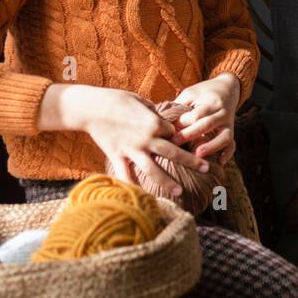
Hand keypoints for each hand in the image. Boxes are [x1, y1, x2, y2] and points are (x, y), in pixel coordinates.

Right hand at [71, 87, 208, 198]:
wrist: (91, 107)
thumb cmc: (117, 99)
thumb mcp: (140, 101)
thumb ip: (154, 111)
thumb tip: (161, 114)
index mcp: (155, 123)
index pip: (175, 133)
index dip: (181, 137)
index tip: (187, 142)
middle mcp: (147, 138)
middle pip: (174, 153)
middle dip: (192, 162)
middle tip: (206, 169)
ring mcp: (132, 149)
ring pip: (154, 169)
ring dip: (168, 182)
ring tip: (180, 192)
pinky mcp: (117, 156)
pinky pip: (126, 175)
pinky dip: (132, 187)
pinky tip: (140, 198)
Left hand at [170, 73, 238, 164]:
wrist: (228, 88)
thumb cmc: (203, 92)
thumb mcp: (190, 93)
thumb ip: (178, 105)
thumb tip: (160, 120)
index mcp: (211, 102)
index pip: (196, 114)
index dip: (182, 122)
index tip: (168, 130)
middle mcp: (222, 113)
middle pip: (207, 125)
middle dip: (190, 134)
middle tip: (174, 143)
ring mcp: (229, 123)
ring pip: (224, 136)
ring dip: (211, 146)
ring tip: (197, 155)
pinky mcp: (231, 131)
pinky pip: (232, 144)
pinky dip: (228, 153)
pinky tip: (219, 162)